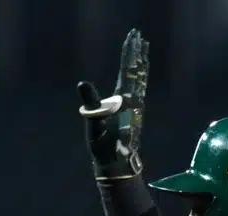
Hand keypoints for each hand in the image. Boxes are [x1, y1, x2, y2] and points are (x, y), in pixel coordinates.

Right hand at [78, 28, 148, 179]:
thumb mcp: (94, 123)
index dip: (130, 52)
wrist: (118, 167)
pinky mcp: (134, 114)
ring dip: (141, 63)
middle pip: (137, 70)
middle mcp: (133, 101)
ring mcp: (135, 108)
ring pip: (141, 79)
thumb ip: (91, 102)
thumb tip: (84, 84)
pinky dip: (141, 78)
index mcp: (124, 100)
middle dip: (137, 52)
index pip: (128, 69)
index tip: (133, 36)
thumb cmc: (104, 147)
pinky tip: (140, 77)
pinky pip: (140, 89)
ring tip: (143, 49)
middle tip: (139, 35)